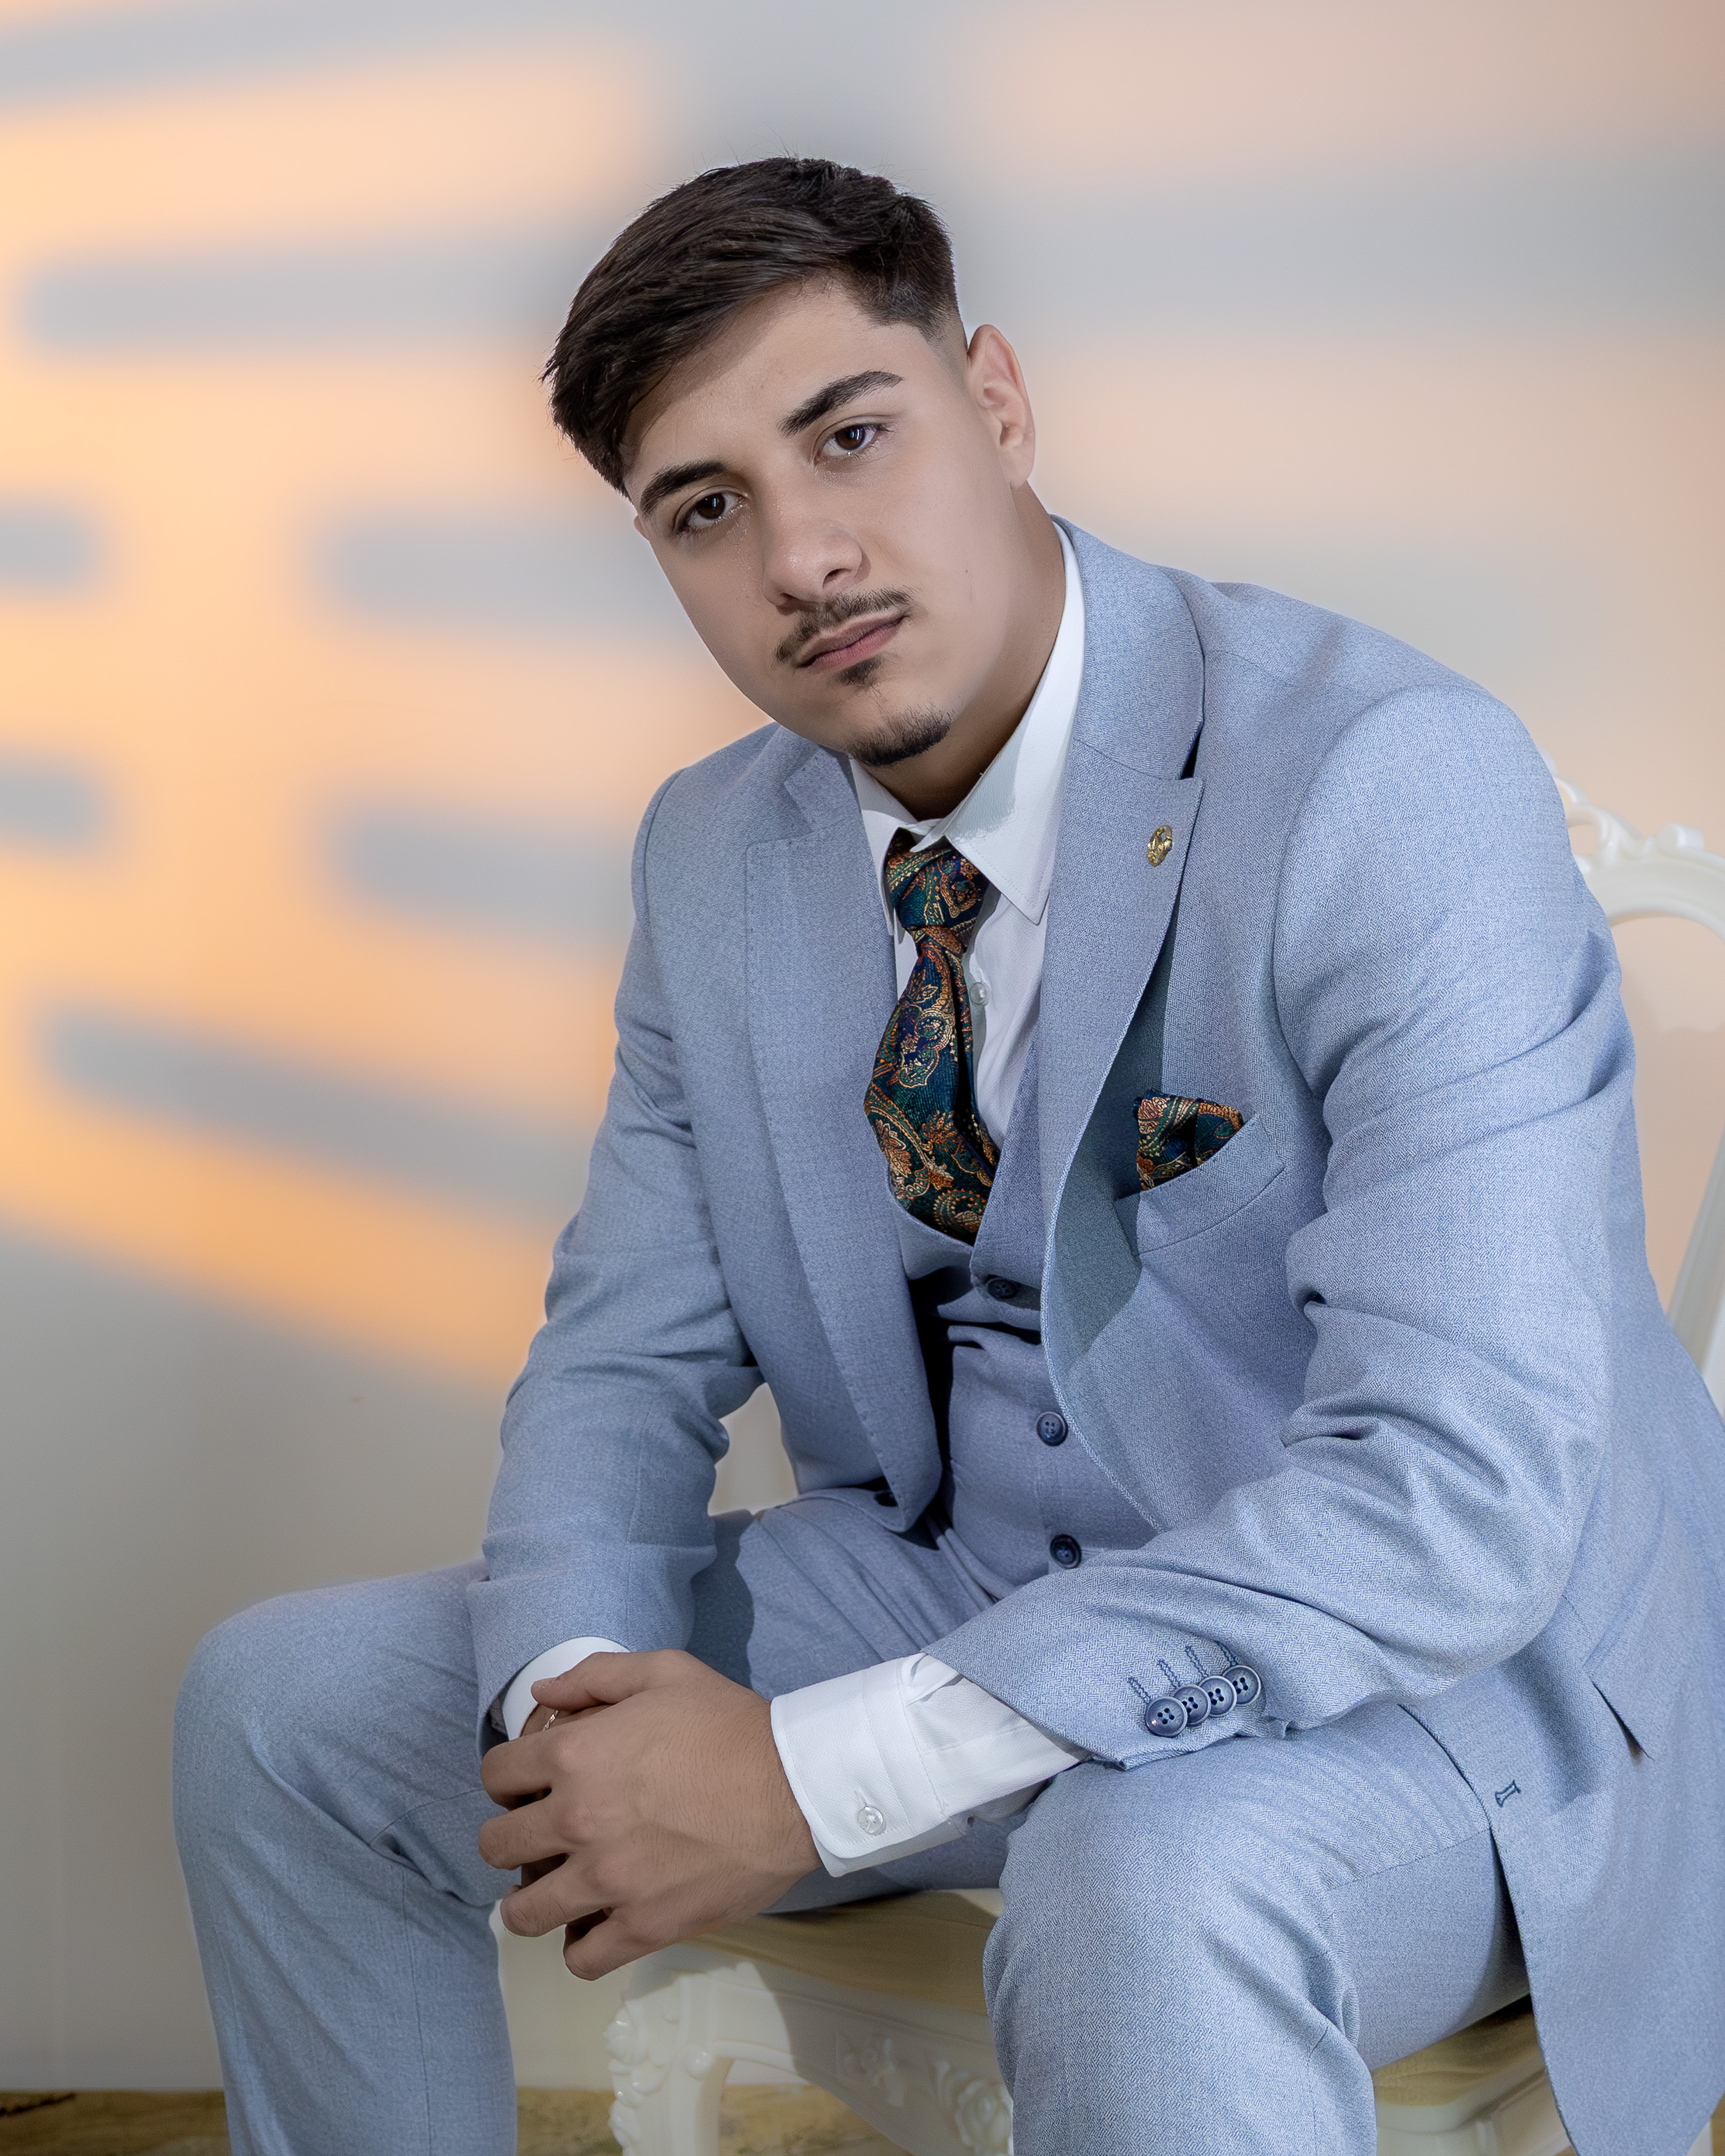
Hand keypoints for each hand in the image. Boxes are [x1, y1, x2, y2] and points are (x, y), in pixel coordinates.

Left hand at [478, 1649, 818, 1978]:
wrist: (794, 1786)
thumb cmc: (729, 1724)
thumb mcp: (664, 1672)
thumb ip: (595, 1676)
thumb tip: (541, 1692)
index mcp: (575, 1755)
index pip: (497, 1775)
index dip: (507, 1776)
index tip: (527, 1783)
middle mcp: (577, 1821)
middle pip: (495, 1846)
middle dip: (508, 1837)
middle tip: (537, 1836)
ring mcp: (607, 1881)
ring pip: (524, 1913)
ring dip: (527, 1900)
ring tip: (550, 1890)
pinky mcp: (643, 1926)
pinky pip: (581, 1958)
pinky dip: (579, 1947)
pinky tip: (593, 1925)